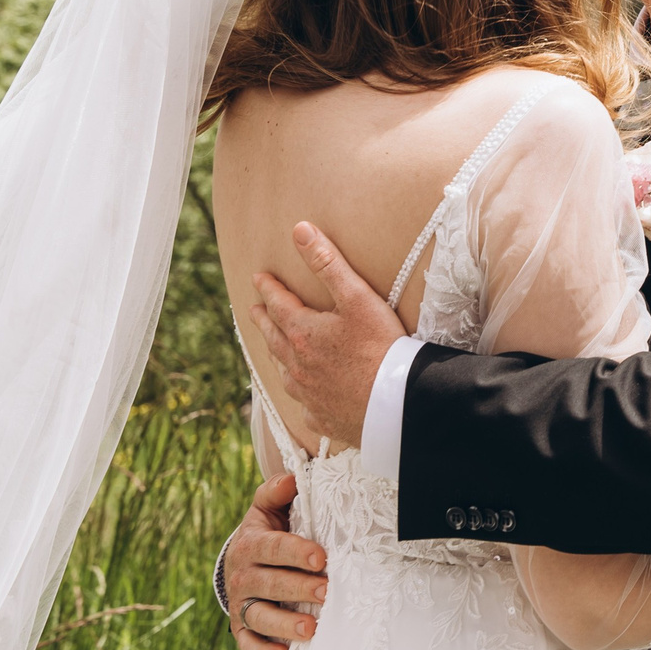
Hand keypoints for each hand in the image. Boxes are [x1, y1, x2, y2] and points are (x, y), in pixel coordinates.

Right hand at [224, 473, 328, 649]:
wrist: (240, 561)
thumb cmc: (266, 533)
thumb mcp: (267, 508)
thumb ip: (277, 491)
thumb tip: (293, 478)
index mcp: (251, 544)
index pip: (273, 548)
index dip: (296, 552)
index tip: (320, 558)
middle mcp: (243, 576)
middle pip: (270, 584)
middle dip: (298, 588)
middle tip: (326, 591)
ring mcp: (241, 604)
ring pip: (259, 616)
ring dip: (283, 624)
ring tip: (309, 629)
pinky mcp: (242, 628)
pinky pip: (248, 644)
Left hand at [248, 222, 403, 444]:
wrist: (397, 402)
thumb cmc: (380, 347)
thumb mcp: (356, 297)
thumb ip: (327, 262)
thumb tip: (300, 230)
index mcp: (302, 333)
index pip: (278, 304)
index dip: (268, 288)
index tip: (259, 278)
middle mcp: (298, 365)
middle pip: (273, 338)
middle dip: (263, 321)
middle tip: (254, 311)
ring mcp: (309, 395)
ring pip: (284, 372)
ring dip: (277, 356)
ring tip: (274, 348)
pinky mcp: (324, 418)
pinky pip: (305, 406)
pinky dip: (302, 396)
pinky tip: (305, 397)